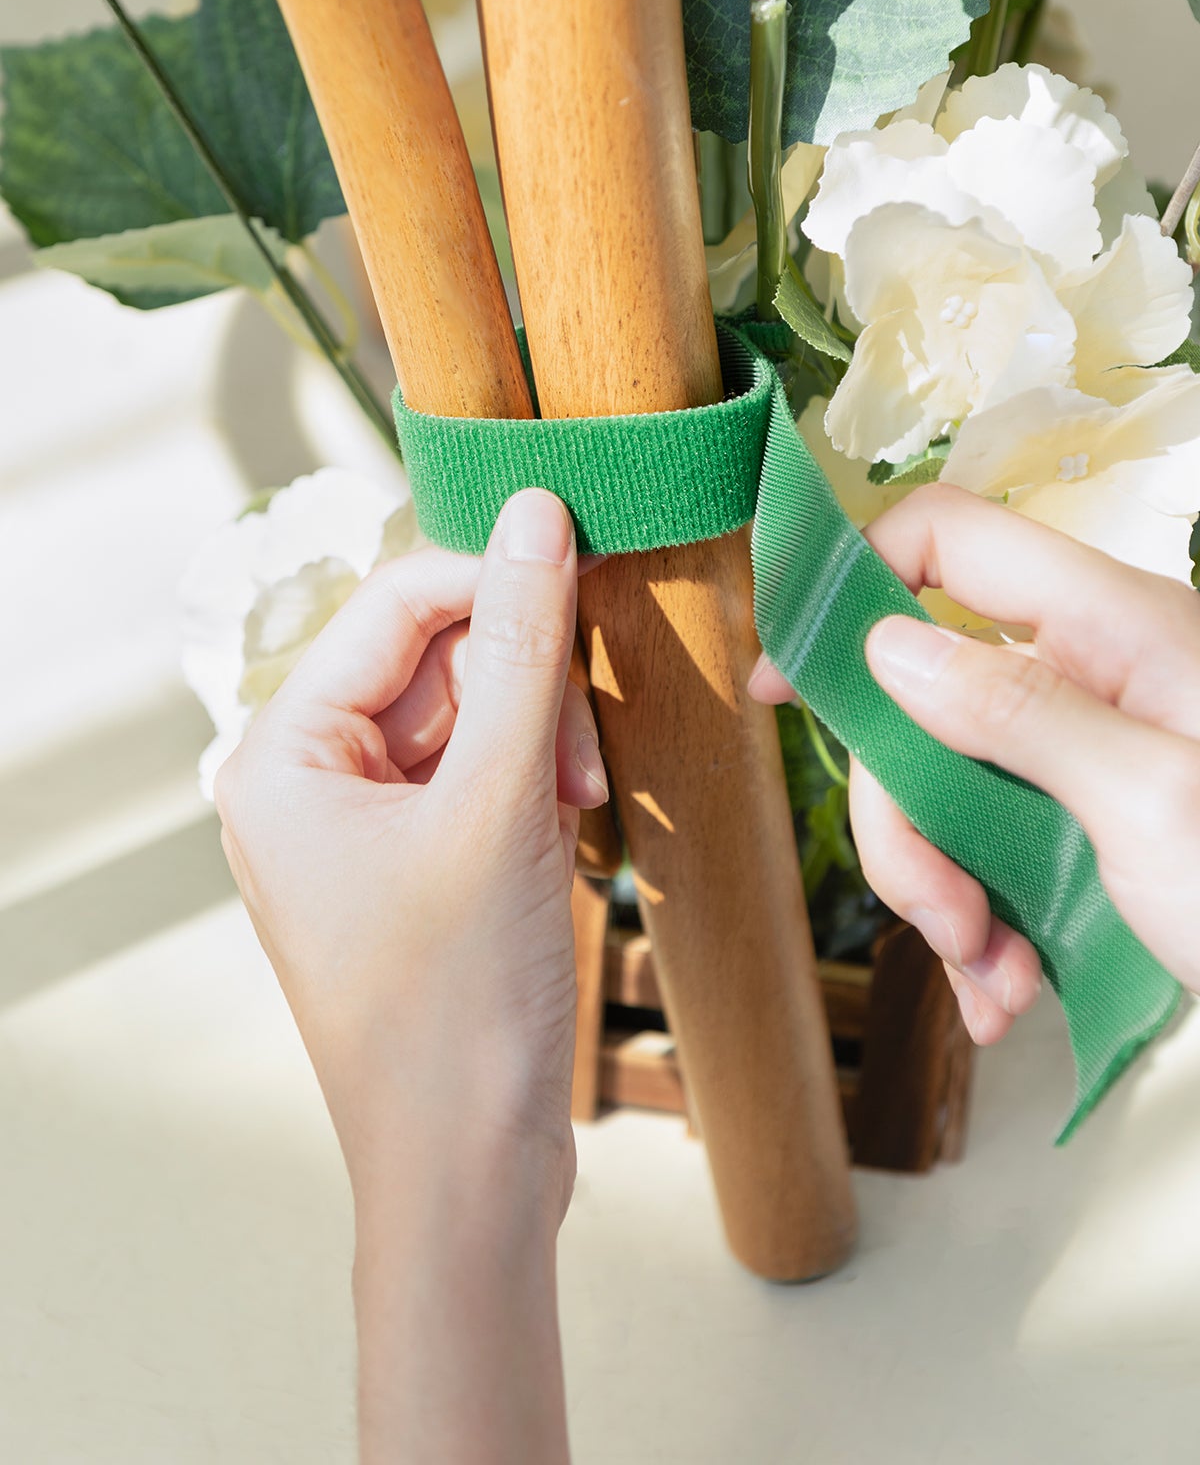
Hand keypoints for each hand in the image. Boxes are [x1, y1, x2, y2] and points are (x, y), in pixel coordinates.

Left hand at [215, 488, 603, 1464]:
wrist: (471, 1177)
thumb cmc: (459, 1009)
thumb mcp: (499, 806)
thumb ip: (522, 647)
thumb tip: (540, 513)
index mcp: (282, 756)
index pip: (398, 604)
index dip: (498, 579)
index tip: (594, 570)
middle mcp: (307, 779)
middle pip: (438, 655)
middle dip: (527, 691)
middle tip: (581, 763)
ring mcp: (361, 823)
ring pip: (474, 712)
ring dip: (543, 742)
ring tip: (579, 816)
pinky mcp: (415, 860)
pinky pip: (484, 772)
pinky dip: (539, 787)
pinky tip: (568, 840)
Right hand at [750, 484, 1199, 1042]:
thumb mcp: (1148, 803)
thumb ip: (1013, 713)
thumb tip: (889, 644)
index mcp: (1111, 626)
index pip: (949, 536)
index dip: (851, 582)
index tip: (785, 681)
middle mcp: (1092, 675)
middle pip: (925, 699)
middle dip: (908, 818)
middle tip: (942, 915)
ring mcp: (1089, 754)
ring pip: (949, 790)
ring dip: (944, 893)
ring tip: (993, 980)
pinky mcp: (1091, 827)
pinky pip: (995, 854)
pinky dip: (985, 928)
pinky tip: (1011, 993)